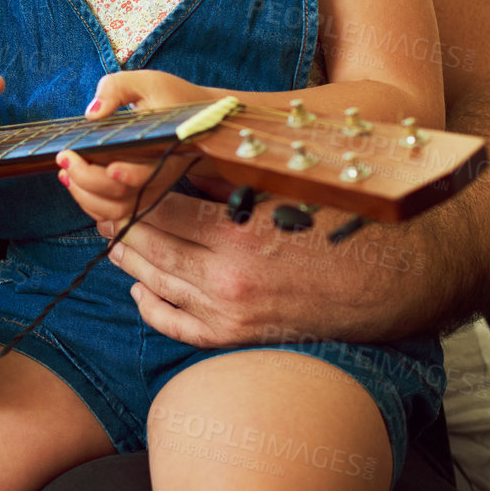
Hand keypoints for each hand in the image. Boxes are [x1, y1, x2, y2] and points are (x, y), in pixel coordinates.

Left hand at [58, 70, 224, 225]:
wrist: (193, 121)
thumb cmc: (167, 98)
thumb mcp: (144, 82)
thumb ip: (116, 89)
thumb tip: (93, 112)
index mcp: (168, 147)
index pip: (151, 172)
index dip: (131, 175)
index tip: (109, 168)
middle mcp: (161, 175)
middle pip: (124, 195)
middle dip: (87, 180)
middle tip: (64, 156)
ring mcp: (150, 189)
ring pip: (116, 210)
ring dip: (84, 196)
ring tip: (64, 171)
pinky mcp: (139, 195)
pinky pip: (113, 212)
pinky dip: (89, 203)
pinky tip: (73, 181)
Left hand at [87, 194, 410, 346]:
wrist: (401, 277)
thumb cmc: (346, 217)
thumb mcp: (287, 184)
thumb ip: (228, 173)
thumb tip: (171, 153)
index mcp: (237, 234)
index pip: (155, 205)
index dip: (121, 184)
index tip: (98, 167)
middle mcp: (227, 281)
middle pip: (145, 244)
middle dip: (111, 216)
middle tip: (88, 194)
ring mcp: (230, 315)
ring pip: (154, 281)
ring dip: (125, 255)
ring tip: (108, 230)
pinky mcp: (239, 336)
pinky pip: (177, 326)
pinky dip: (150, 304)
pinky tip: (139, 285)